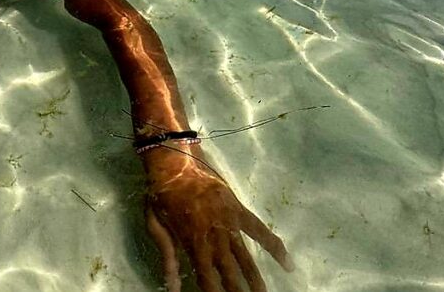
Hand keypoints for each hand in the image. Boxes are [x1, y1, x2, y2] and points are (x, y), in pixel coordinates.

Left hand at [143, 148, 291, 291]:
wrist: (175, 163)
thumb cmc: (162, 195)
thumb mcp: (156, 226)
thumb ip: (168, 258)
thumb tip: (173, 287)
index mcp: (193, 242)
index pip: (206, 278)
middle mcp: (214, 236)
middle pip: (229, 273)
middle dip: (238, 291)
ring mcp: (229, 223)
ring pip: (246, 258)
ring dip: (255, 279)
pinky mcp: (239, 211)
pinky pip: (260, 231)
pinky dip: (275, 246)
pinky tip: (287, 263)